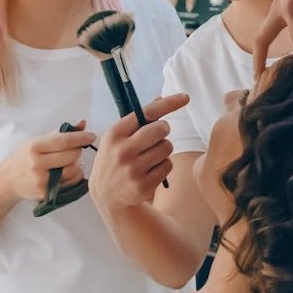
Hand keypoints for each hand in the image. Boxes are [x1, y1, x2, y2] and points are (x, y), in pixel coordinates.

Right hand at [0, 121, 95, 201]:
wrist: (7, 181)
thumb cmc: (24, 158)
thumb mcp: (37, 141)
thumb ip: (60, 133)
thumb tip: (82, 124)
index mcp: (35, 147)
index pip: (64, 140)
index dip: (81, 138)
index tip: (91, 136)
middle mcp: (38, 164)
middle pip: (71, 155)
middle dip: (77, 151)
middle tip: (75, 149)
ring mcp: (42, 180)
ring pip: (73, 170)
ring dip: (76, 164)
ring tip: (68, 161)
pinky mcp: (45, 193)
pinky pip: (70, 183)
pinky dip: (74, 176)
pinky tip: (69, 172)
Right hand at [89, 94, 189, 210]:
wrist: (106, 196)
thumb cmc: (115, 159)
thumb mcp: (116, 138)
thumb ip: (136, 120)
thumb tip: (160, 98)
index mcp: (114, 133)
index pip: (146, 113)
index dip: (168, 104)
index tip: (185, 97)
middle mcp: (122, 150)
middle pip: (161, 129)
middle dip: (163, 131)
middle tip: (156, 137)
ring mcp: (133, 169)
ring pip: (167, 147)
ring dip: (163, 150)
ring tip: (150, 157)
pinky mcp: (143, 185)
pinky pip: (168, 166)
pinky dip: (164, 166)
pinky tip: (150, 171)